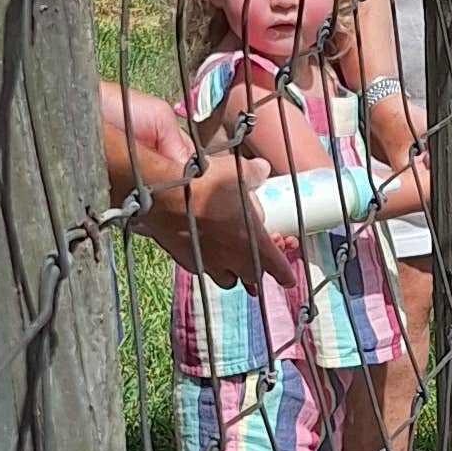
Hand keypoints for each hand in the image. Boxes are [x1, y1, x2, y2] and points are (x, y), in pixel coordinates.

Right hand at [114, 91, 304, 297]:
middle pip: (252, 277)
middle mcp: (234, 259)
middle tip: (259, 266)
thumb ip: (254, 174)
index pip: (277, 266)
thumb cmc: (204, 185)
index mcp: (254, 241)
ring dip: (234, 274)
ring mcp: (210, 263)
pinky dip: (210, 265)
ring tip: (232, 263)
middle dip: (257, 272)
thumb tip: (263, 170)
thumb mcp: (236, 172)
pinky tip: (206, 254)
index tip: (288, 280)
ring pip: (228, 280)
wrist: (163, 197)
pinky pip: (205, 270)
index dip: (285, 275)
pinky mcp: (188, 261)